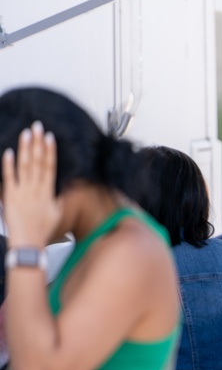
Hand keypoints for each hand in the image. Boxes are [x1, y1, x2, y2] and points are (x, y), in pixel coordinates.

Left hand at [1, 121, 61, 247]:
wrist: (28, 243)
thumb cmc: (43, 230)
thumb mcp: (57, 213)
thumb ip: (59, 198)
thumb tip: (65, 187)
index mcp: (48, 192)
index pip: (50, 166)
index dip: (50, 151)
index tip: (49, 137)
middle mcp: (35, 189)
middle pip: (37, 161)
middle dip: (38, 143)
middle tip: (37, 127)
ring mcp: (22, 191)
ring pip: (24, 166)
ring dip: (25, 149)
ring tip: (26, 134)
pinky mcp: (9, 196)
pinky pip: (8, 178)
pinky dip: (8, 165)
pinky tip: (8, 152)